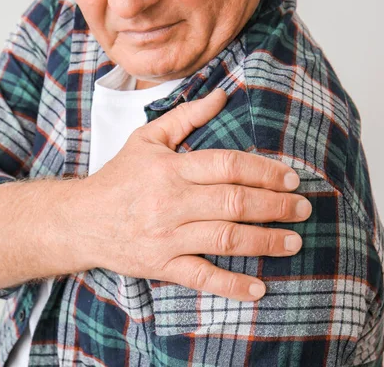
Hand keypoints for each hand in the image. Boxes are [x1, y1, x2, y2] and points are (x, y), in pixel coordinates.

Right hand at [71, 89, 311, 301]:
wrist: (80, 220)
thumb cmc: (118, 178)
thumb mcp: (146, 140)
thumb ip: (185, 117)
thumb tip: (222, 95)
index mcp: (170, 168)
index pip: (227, 166)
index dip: (264, 171)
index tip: (290, 179)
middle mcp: (171, 202)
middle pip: (234, 202)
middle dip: (276, 206)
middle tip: (303, 209)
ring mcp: (167, 236)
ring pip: (225, 239)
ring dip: (265, 242)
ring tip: (294, 242)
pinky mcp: (161, 264)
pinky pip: (201, 277)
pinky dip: (231, 285)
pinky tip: (259, 289)